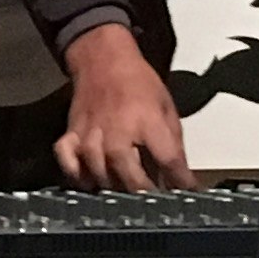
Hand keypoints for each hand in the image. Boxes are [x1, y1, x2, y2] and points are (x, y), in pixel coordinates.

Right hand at [53, 23, 195, 191]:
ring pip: (101, 177)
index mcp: (147, 122)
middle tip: (154, 199)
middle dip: (147, 192)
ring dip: (115, 188)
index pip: (169, 161)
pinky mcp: (71, 136)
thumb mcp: (166, 108)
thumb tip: (179, 176)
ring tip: (126, 192)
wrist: (103, 59)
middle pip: (132, 178)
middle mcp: (117, 133)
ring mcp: (90, 136)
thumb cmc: (138, 82)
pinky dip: (78, 177)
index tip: (189, 194)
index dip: (182, 182)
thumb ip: (173, 144)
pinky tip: (91, 180)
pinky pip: (70, 165)